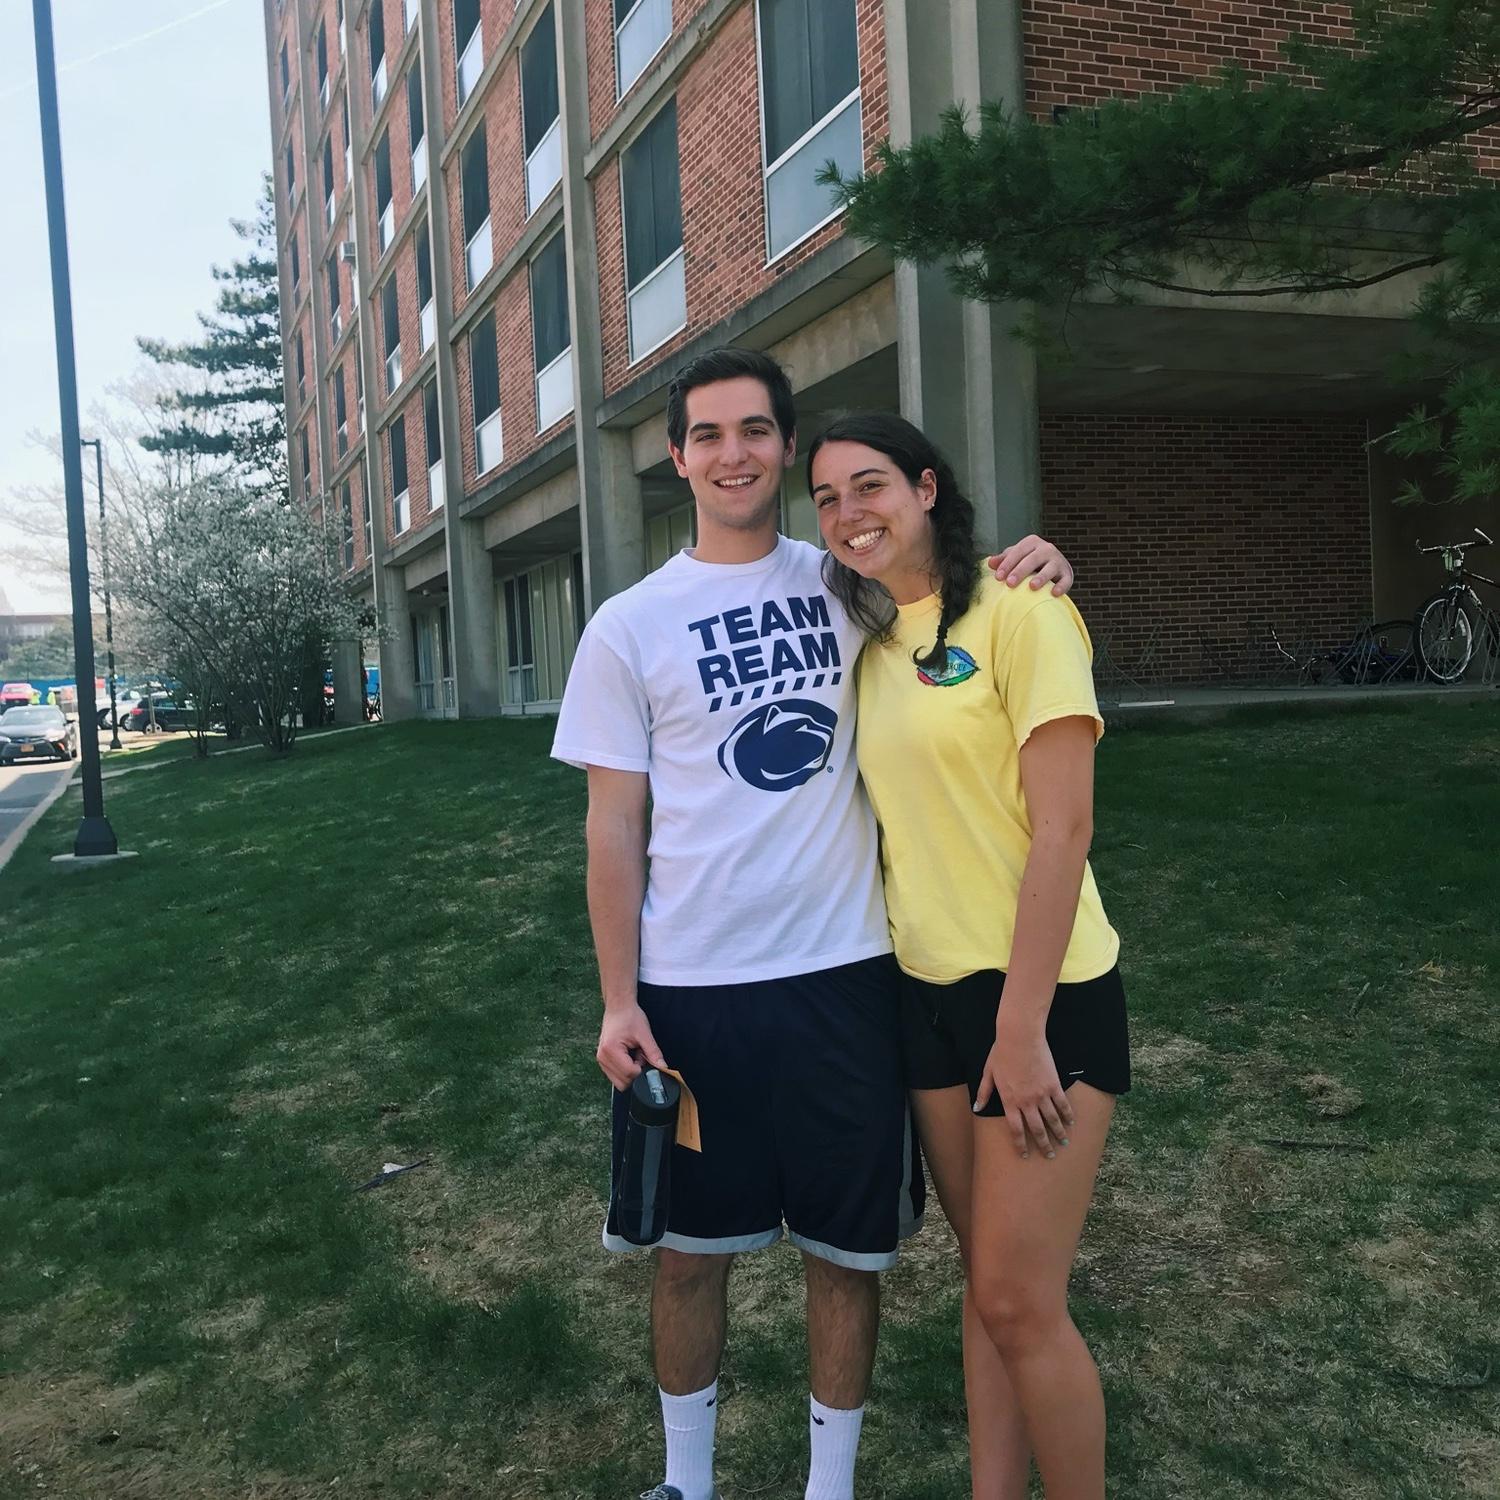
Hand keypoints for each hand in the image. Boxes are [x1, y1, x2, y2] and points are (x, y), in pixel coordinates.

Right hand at [596, 1002, 667, 1090]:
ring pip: (619, 1082)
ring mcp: (601, 1060)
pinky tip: (627, 1055)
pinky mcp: (602, 1060)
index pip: (630, 1073)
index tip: (643, 1056)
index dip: (641, 1069)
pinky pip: (615, 1075)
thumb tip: (663, 1067)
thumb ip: (654, 1052)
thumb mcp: (645, 1034)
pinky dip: (624, 1070)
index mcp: (611, 1049)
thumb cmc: (629, 1016)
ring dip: (629, 1071)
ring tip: (633, 1053)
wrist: (618, 1007)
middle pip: (623, 1082)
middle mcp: (602, 1057)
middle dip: (635, 1072)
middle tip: (638, 1055)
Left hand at [973, 1017, 1075, 1159]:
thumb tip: (976, 1108)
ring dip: (1058, 1133)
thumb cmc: (1001, 1053)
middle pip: (1037, 1130)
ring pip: (1052, 1120)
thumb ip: (984, 1092)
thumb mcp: (988, 1073)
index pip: (1016, 1130)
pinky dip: (1067, 1115)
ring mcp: (1041, 1094)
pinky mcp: (1054, 1085)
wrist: (1020, 1037)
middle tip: (1049, 1155)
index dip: (1021, 1145)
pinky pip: (1062, 1104)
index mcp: (1009, 1101)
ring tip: (1063, 1143)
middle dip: (1043, 1145)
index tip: (1025, 1155)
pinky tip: (1071, 1122)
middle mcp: (1026, 1102)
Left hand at [987, 535, 1073, 596]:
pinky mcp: (1067, 573)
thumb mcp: (1016, 558)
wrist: (1053, 568)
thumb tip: (990, 563)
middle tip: (1010, 583)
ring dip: (1041, 577)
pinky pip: (1065, 580)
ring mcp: (1058, 561)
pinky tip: (1054, 593)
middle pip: (1033, 559)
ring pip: (1050, 568)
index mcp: (1032, 542)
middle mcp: (1047, 549)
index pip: (1018, 551)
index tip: (998, 577)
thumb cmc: (1029, 562)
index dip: (1007, 564)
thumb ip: (1003, 560)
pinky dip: (1061, 586)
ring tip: (1031, 587)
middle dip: (1020, 571)